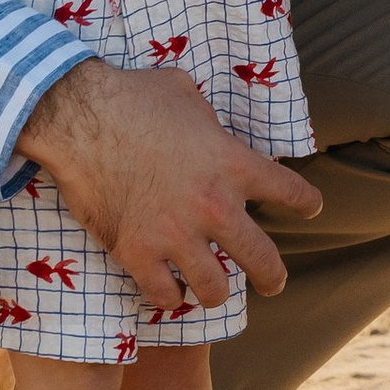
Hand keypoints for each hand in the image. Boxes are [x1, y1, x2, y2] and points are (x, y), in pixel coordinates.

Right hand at [16, 59, 322, 308]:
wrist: (78, 117)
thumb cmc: (131, 95)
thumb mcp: (185, 93)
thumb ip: (208, 119)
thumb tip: (209, 127)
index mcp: (231, 162)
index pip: (287, 190)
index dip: (304, 201)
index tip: (311, 208)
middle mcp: (212, 205)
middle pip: (261, 258)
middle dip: (272, 276)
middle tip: (274, 284)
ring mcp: (175, 234)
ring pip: (214, 288)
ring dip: (216, 292)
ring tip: (212, 292)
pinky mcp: (136, 252)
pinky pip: (163, 295)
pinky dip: (168, 297)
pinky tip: (169, 292)